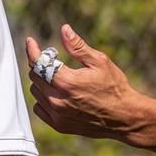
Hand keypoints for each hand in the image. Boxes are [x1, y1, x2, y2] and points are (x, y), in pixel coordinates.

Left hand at [26, 24, 138, 139]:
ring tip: (57, 75)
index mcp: (67, 82)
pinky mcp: (59, 125)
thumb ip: (78, 46)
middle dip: (40, 64)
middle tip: (53, 58)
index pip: (38, 63)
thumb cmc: (114, 87)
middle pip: (34, 76)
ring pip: (36, 92)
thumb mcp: (99, 61)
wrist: (124, 117)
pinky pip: (40, 108)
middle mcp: (58, 100)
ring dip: (41, 81)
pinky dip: (43, 98)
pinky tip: (57, 93)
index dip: (32, 50)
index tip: (31, 41)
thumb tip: (64, 29)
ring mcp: (57, 115)